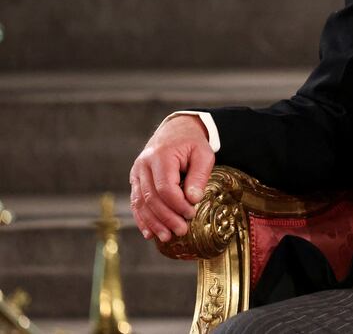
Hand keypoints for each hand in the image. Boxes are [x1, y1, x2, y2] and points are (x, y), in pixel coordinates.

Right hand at [129, 115, 214, 241]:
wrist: (176, 129)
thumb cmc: (192, 142)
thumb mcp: (203, 154)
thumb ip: (199, 176)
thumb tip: (192, 199)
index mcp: (161, 156)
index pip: (165, 187)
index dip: (177, 205)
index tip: (191, 214)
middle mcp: (144, 165)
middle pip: (151, 197)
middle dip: (166, 217)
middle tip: (181, 231)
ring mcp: (137, 172)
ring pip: (140, 202)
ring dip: (153, 222)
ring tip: (167, 237)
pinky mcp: (135, 179)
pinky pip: (136, 201)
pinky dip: (142, 218)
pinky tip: (150, 233)